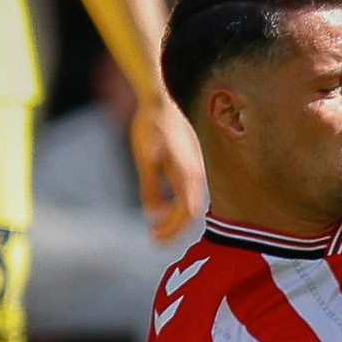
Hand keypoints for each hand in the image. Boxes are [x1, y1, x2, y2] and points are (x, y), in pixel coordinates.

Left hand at [127, 89, 206, 242]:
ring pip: (190, 203)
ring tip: (155, 228)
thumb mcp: (144, 158)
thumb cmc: (150, 126)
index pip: (187, 213)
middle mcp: (196, 173)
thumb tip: (152, 212)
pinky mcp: (190, 164)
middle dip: (174, 230)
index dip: (173, 230)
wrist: (159, 100)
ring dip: (174, 219)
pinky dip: (176, 206)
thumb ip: (150, 186)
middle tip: (154, 240)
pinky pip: (188, 193)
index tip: (156, 240)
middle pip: (191, 213)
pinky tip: (160, 208)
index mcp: (187, 173)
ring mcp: (195, 168)